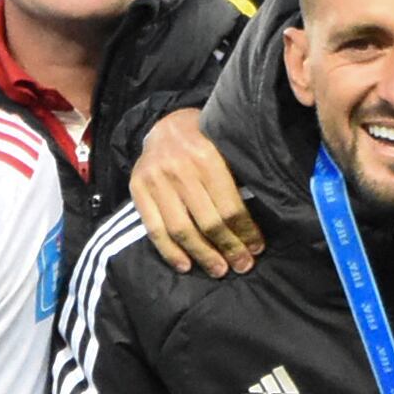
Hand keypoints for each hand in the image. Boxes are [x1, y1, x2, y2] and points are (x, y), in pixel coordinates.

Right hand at [125, 107, 260, 274]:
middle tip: (242, 265)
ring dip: (202, 255)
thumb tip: (254, 225)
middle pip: (208, 222)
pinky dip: (170, 252)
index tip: (256, 248)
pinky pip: (154, 229)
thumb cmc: (204, 140)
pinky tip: (185, 265)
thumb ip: (236, 179)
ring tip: (218, 270)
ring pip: (182, 229)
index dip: (245, 232)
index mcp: (207, 157)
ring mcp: (156, 179)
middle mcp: (179, 168)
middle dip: (229, 248)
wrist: (164, 124)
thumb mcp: (224, 149)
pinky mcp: (137, 188)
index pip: (230, 207)